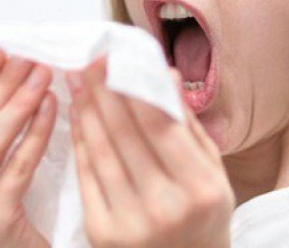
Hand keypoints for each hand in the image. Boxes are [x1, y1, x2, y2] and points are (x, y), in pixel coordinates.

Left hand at [68, 59, 234, 247]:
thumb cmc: (204, 217)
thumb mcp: (212, 172)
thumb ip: (187, 126)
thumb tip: (165, 74)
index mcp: (200, 188)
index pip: (159, 125)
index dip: (132, 87)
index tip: (114, 58)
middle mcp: (166, 207)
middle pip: (125, 134)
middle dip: (102, 91)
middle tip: (88, 60)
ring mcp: (132, 224)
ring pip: (101, 153)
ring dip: (85, 111)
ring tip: (77, 81)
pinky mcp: (103, 235)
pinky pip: (87, 178)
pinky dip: (80, 143)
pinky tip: (76, 117)